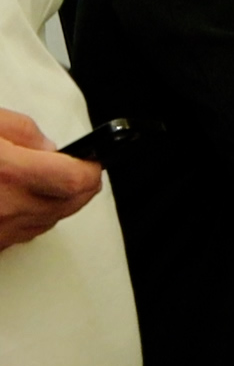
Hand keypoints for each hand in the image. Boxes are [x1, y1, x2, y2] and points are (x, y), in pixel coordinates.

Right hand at [0, 108, 102, 250]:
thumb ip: (22, 131)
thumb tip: (48, 148)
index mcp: (8, 172)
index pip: (76, 181)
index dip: (92, 169)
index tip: (94, 161)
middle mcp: (7, 207)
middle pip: (70, 205)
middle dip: (79, 186)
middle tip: (74, 169)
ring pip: (49, 221)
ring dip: (54, 202)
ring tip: (38, 181)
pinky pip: (22, 234)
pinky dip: (27, 217)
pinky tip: (15, 199)